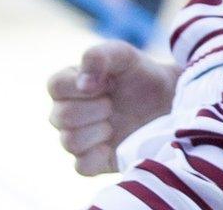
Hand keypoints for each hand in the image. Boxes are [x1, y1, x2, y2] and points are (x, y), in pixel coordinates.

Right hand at [45, 40, 180, 176]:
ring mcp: (79, 138)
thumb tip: (83, 82)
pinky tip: (114, 143)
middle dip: (93, 109)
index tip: (108, 83)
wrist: (167, 102)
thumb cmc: (140, 75)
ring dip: (97, 130)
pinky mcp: (92, 162)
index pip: (55, 86)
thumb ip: (100, 56)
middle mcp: (68, 111)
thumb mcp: (124, 55)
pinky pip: (81, 167)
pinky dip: (98, 156)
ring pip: (68, 142)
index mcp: (71, 83)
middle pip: (60, 117)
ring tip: (115, 122)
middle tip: (113, 104)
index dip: (80, 86)